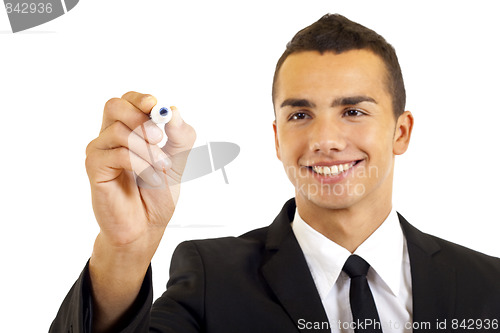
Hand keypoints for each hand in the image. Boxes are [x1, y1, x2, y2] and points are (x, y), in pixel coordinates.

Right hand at [85, 91, 195, 248]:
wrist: (146, 226)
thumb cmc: (157, 194)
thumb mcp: (178, 161)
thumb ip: (180, 137)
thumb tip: (174, 111)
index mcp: (127, 130)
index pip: (127, 101)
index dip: (140, 99)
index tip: (156, 106)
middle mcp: (109, 137)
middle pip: (114, 106)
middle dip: (141, 119)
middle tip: (160, 139)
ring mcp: (99, 152)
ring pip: (120, 131)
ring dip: (148, 150)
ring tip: (162, 168)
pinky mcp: (94, 169)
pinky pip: (118, 154)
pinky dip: (141, 165)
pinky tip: (152, 178)